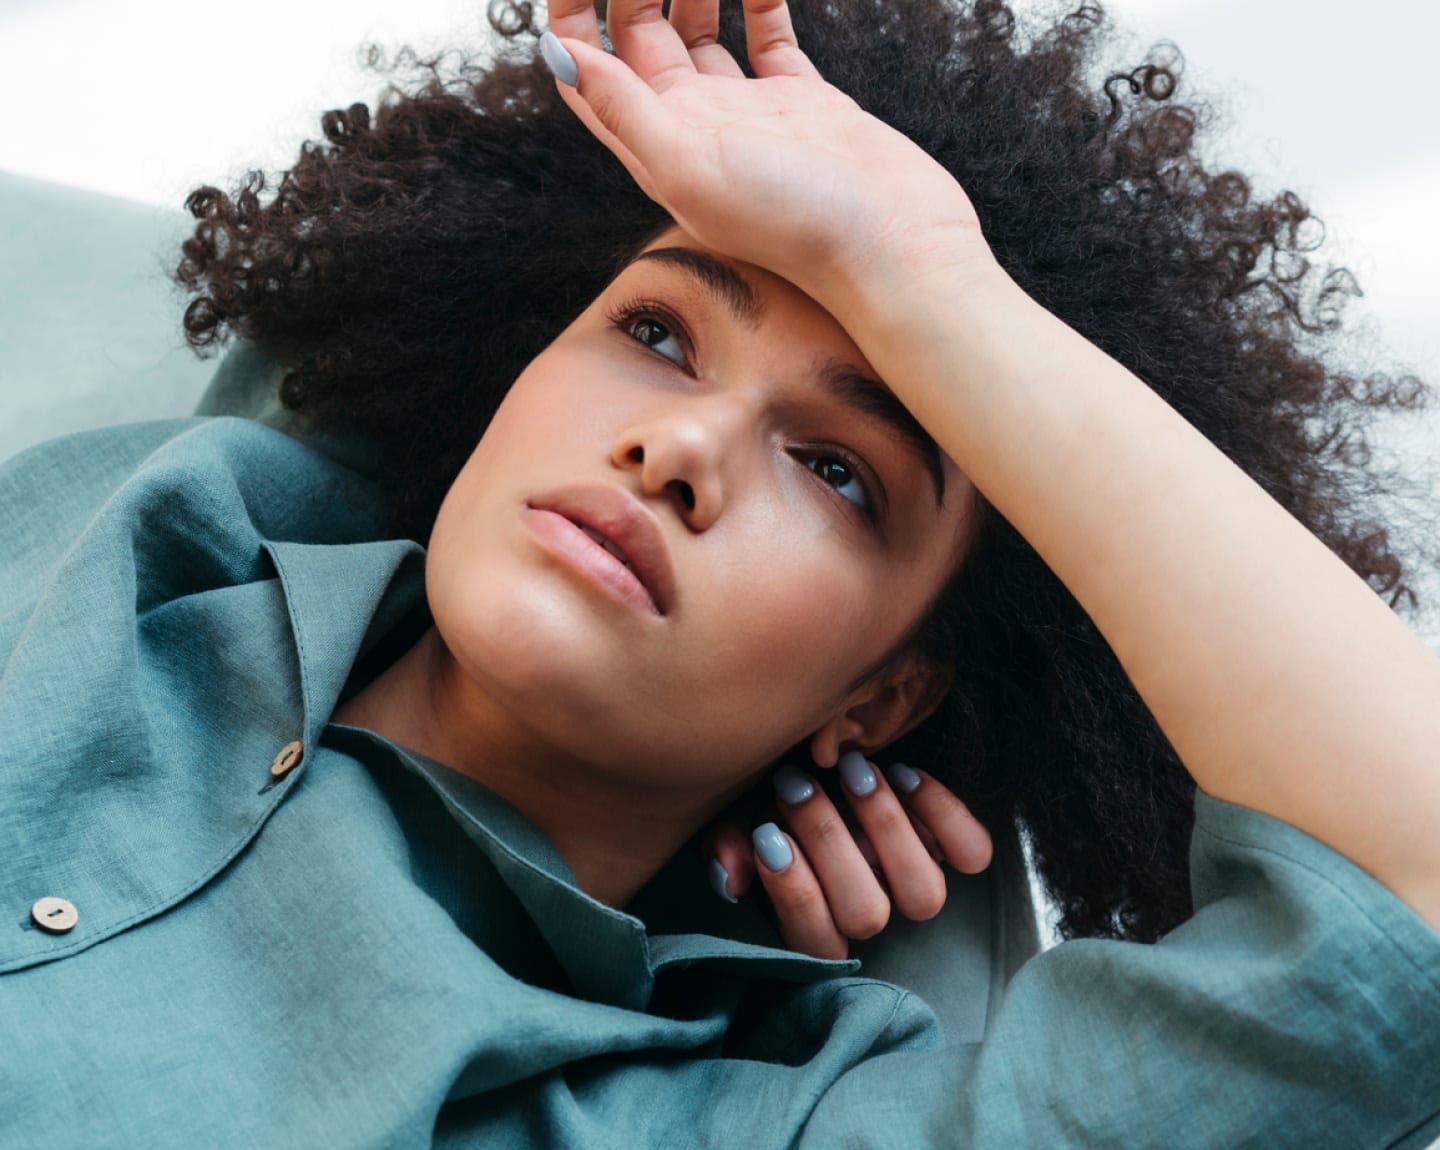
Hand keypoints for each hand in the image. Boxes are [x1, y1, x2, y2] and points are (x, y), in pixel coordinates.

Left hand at [542, 0, 989, 310]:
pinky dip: (760, 3)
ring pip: (701, 32)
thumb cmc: (794, 223)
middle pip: (641, 41)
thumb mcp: (687, 164)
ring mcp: (750, 115)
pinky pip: (770, 39)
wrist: (892, 244)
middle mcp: (697, 128)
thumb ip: (622, 108)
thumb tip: (558, 54)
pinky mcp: (804, 105)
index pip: (592, 73)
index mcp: (658, 144)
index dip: (572, 20)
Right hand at [704, 755, 991, 959]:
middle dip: (828, 845)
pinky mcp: (958, 849)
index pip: (818, 943)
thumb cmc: (776, 794)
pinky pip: (972, 852)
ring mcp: (918, 882)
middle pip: (867, 915)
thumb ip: (729, 846)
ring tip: (850, 771)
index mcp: (819, 921)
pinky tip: (902, 774)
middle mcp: (874, 909)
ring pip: (924, 895)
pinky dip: (942, 812)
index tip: (768, 834)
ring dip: (884, 828)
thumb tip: (730, 877)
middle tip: (794, 784)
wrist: (827, 753)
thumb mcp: (740, 816)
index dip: (795, 895)